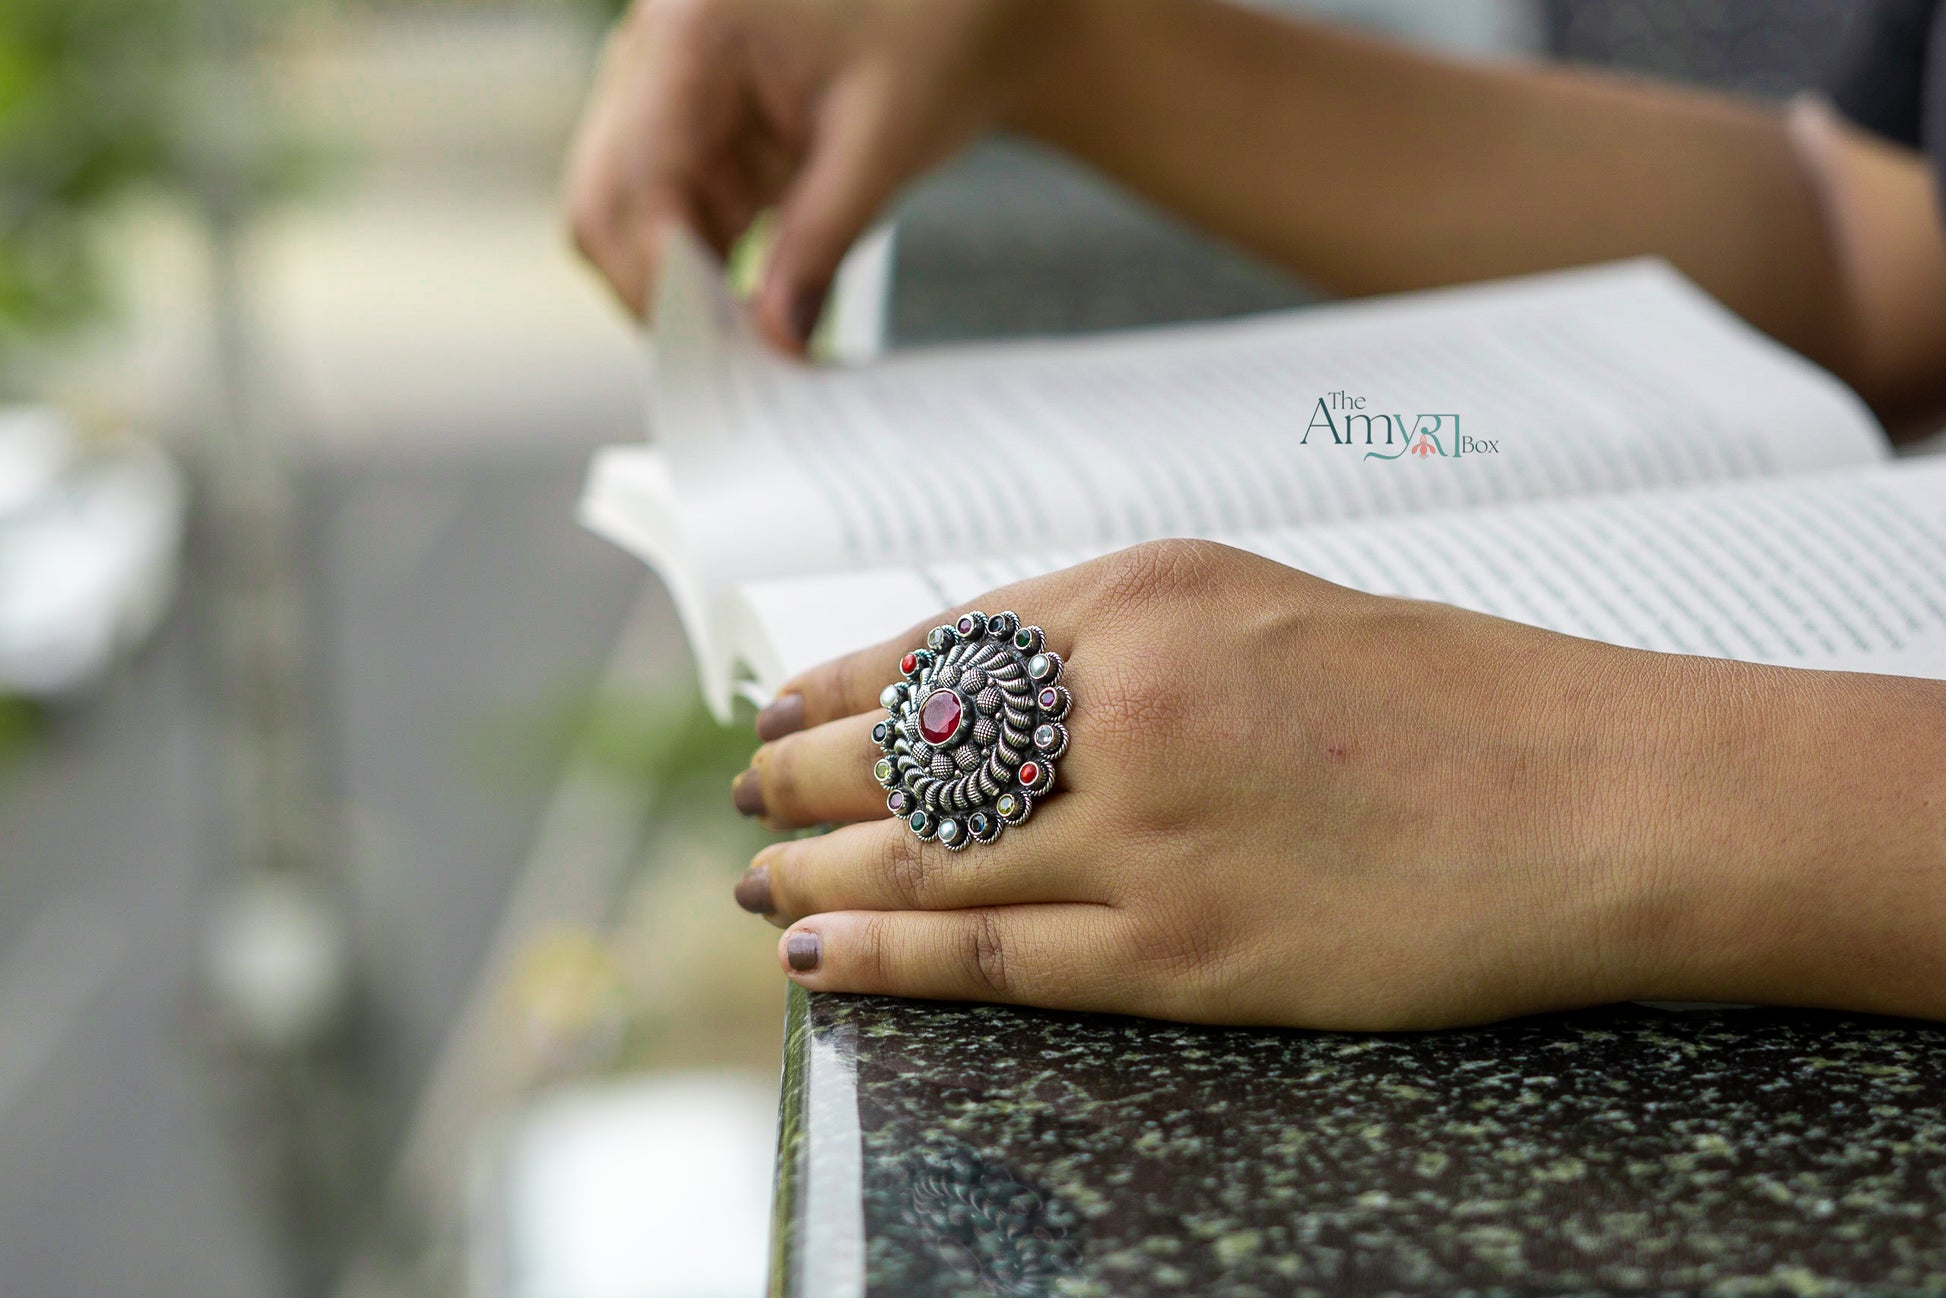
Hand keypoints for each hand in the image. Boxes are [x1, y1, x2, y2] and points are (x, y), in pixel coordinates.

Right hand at [565, 0, 1051, 351]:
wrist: (971, 9)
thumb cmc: (940, 40)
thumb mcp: (884, 147)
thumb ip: (818, 246)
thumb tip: (772, 342)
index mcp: (695, 29)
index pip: (635, 179)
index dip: (663, 280)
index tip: (714, 353)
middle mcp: (654, 47)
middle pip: (605, 200)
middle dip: (656, 292)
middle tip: (726, 366)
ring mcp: (661, 84)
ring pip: (626, 216)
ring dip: (681, 285)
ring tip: (754, 343)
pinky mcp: (687, 123)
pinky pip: (667, 212)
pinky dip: (703, 265)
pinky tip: (756, 306)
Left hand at [727, 540, 1777, 1029]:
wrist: (1594, 794)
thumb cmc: (1446, 694)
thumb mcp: (1265, 608)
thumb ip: (1118, 637)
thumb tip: (979, 685)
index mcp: (1141, 596)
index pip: (934, 649)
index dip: (837, 688)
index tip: (782, 712)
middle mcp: (1120, 704)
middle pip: (905, 752)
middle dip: (803, 778)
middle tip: (751, 801)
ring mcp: (1143, 833)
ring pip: (923, 859)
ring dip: (820, 874)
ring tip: (761, 886)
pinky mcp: (1181, 951)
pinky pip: (988, 959)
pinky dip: (885, 961)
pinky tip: (818, 964)